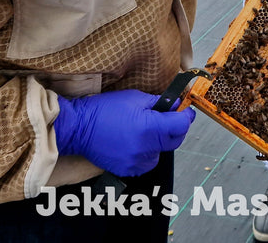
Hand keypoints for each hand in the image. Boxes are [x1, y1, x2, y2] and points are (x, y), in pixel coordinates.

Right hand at [54, 89, 195, 176]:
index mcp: (149, 128)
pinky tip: (136, 140)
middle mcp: (146, 148)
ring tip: (146, 129)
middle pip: (175, 141)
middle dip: (175, 128)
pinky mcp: (129, 169)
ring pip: (161, 152)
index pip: (180, 125)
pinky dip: (147, 152)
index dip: (186, 116)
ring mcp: (137, 162)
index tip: (186, 111)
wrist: (80, 128)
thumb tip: (175, 104)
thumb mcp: (134, 98)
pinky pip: (147, 161)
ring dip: (160, 141)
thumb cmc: (105, 109)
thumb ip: (158, 103)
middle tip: (169, 116)